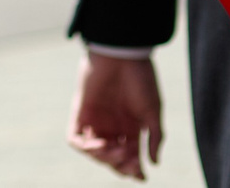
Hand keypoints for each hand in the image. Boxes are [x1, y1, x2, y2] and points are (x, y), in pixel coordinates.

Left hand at [68, 50, 161, 178]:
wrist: (122, 53)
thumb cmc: (140, 79)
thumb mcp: (152, 110)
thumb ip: (154, 137)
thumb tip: (154, 163)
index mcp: (131, 128)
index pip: (130, 157)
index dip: (134, 170)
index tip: (141, 176)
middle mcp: (112, 127)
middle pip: (112, 158)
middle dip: (121, 165)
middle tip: (131, 159)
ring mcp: (96, 121)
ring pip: (94, 152)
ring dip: (105, 157)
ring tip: (116, 150)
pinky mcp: (81, 112)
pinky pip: (75, 139)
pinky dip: (85, 147)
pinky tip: (98, 144)